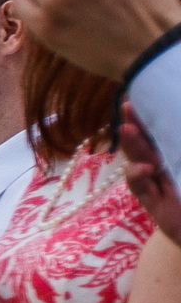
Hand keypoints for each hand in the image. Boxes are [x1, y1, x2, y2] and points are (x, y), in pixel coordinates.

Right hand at [117, 106, 180, 244]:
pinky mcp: (153, 204)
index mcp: (173, 156)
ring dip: (132, 146)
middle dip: (135, 124)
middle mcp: (163, 167)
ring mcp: (156, 185)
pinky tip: (146, 168)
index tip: (139, 98)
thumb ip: (177, 147)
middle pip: (144, 143)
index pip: (160, 134)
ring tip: (127, 130)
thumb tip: (156, 155)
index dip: (148, 117)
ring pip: (138, 161)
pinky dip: (139, 176)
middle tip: (128, 107)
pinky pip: (140, 187)